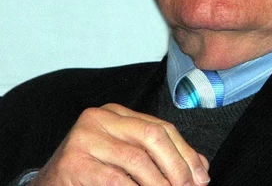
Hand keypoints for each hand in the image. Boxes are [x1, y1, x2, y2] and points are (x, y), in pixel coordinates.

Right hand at [29, 103, 209, 185]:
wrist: (49, 185)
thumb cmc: (91, 171)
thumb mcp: (127, 157)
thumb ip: (160, 157)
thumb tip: (200, 167)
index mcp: (116, 113)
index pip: (160, 127)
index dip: (185, 152)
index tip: (201, 176)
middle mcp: (100, 117)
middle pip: (152, 135)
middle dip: (178, 165)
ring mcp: (85, 137)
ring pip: (136, 159)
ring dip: (160, 183)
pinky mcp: (73, 162)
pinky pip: (115, 179)